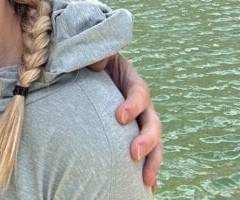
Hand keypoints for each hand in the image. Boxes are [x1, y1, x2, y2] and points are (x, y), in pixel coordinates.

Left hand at [94, 53, 162, 191]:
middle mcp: (139, 103)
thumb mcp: (92, 53)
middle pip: (152, 121)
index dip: (133, 105)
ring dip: (152, 162)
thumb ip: (95, 55)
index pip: (139, 92)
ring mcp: (138, 121)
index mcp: (130, 80)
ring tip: (146, 182)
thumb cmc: (87, 60)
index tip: (119, 117)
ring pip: (154, 142)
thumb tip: (96, 64)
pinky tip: (147, 189)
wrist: (85, 71)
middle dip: (147, 139)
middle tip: (134, 155)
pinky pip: (144, 154)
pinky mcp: (131, 135)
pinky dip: (147, 171)